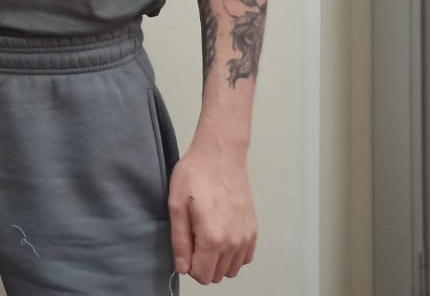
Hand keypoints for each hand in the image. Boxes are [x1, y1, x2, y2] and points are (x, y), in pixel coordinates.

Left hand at [168, 143, 256, 283]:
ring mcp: (246, 237)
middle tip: (193, 237)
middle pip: (216, 276)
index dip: (189, 265)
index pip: (202, 275)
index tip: (185, 246)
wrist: (221, 154)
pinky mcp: (253, 230)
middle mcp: (234, 242)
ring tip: (206, 234)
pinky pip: (244, 258)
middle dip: (202, 264)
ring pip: (231, 269)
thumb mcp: (176, 205)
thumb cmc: (195, 174)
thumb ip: (180, 241)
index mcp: (213, 238)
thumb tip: (183, 268)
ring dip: (217, 260)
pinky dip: (232, 254)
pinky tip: (221, 234)